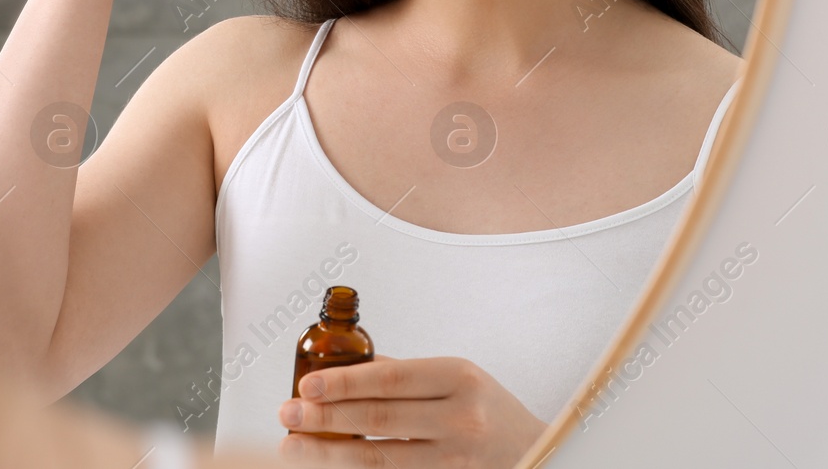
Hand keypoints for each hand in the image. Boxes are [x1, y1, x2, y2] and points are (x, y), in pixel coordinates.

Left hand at [278, 354, 547, 467]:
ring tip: (293, 447)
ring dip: (329, 454)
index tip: (306, 384)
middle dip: (325, 417)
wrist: (539, 452)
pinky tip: (330, 467)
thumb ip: (407, 374)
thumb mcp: (458, 377)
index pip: (390, 379)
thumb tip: (346, 368)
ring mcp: (456, 460)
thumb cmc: (490, 410)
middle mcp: (461, 419)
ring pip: (380, 459)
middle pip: (379, 420)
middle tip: (287, 414)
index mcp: (460, 378)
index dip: (343, 383)